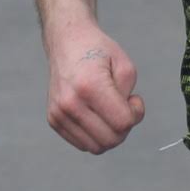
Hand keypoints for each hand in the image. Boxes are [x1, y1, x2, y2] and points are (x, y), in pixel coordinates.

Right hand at [45, 29, 145, 153]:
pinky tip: (96, 115)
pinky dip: (95, 135)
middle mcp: (70, 103)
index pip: (123, 122)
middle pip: (111, 140)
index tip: (134, 100)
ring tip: (109, 111)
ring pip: (97, 147)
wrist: (66, 42)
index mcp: (89, 86)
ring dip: (110, 134)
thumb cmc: (97, 52)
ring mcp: (58, 113)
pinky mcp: (53, 120)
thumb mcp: (125, 66)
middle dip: (124, 127)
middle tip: (123, 107)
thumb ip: (129, 97)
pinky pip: (83, 144)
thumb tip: (124, 123)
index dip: (136, 114)